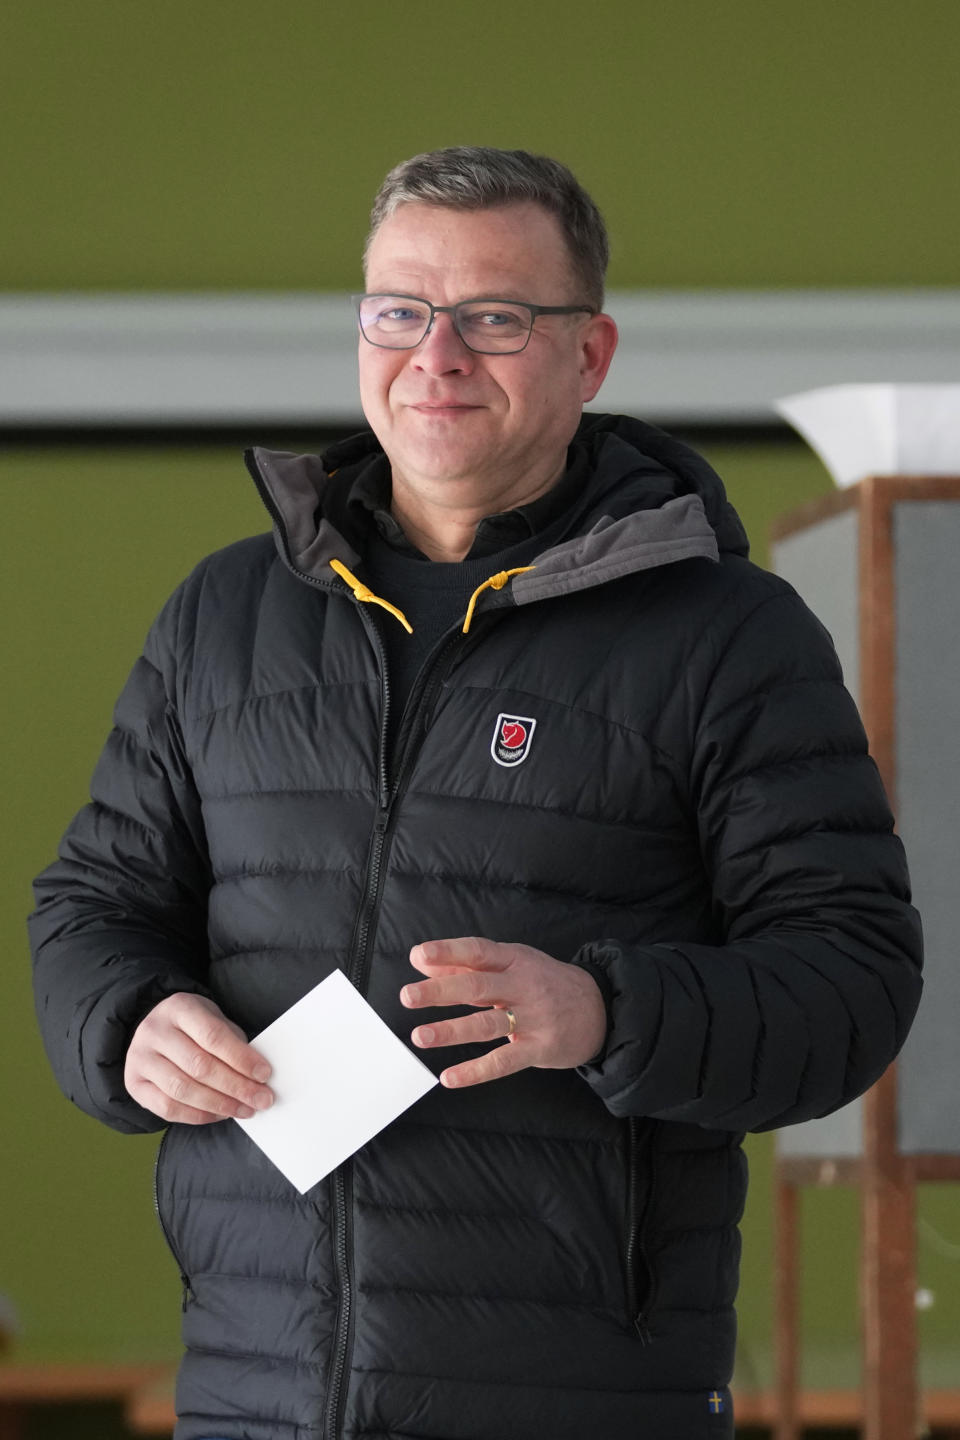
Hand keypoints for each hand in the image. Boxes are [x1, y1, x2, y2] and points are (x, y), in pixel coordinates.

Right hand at [124, 993, 273, 1123]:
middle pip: (199, 1066)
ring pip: (183, 1090)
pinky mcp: (133, 1083)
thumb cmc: (193, 1026)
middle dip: (236, 1087)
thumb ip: (233, 1043)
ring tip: (244, 1109)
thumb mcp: (214, 1019)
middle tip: (262, 1099)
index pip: (213, 1036)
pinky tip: (220, 1115)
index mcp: (179, 1007)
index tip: (265, 1074)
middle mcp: (154, 1030)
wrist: (155, 1029)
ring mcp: (139, 1057)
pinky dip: (198, 1116)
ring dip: (219, 1105)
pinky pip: (167, 1108)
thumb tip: (258, 1077)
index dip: (241, 1058)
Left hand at [400, 937, 606, 1088]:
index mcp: (514, 960)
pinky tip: (449, 1077)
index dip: (449, 951)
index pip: (478, 951)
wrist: (600, 1009)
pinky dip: (475, 1071)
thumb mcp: (512, 964)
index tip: (419, 955)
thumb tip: (421, 959)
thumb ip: (466, 964)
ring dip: (451, 1031)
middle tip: (408, 996)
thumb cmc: (545, 983)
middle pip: (478, 987)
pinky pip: (504, 1061)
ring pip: (487, 1024)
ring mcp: (533, 1018)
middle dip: (441, 992)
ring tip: (421, 1036)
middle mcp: (523, 986)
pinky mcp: (539, 1049)